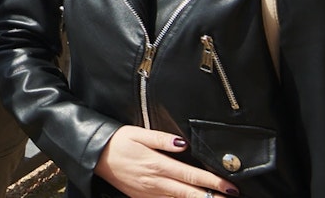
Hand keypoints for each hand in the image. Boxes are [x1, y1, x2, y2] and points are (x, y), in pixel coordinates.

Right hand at [94, 126, 236, 197]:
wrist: (94, 156)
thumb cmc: (117, 142)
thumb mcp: (137, 133)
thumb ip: (161, 139)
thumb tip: (182, 143)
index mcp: (157, 165)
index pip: (192, 176)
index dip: (213, 182)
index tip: (231, 186)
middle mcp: (155, 182)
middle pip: (191, 194)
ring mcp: (149, 193)